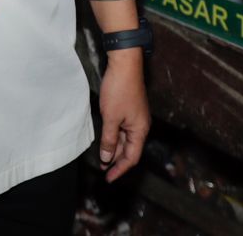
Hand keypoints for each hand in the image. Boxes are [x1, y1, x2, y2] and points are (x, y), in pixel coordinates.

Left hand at [97, 51, 148, 181]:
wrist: (124, 64)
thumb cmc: (119, 89)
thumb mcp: (111, 118)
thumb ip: (109, 139)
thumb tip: (107, 157)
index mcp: (140, 130)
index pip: (132, 157)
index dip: (120, 169)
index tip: (108, 178)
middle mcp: (140, 125)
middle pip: (129, 149)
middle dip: (116, 160)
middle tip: (102, 169)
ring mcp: (135, 117)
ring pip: (125, 139)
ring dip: (114, 148)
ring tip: (102, 157)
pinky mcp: (129, 108)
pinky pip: (122, 128)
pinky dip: (114, 136)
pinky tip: (105, 138)